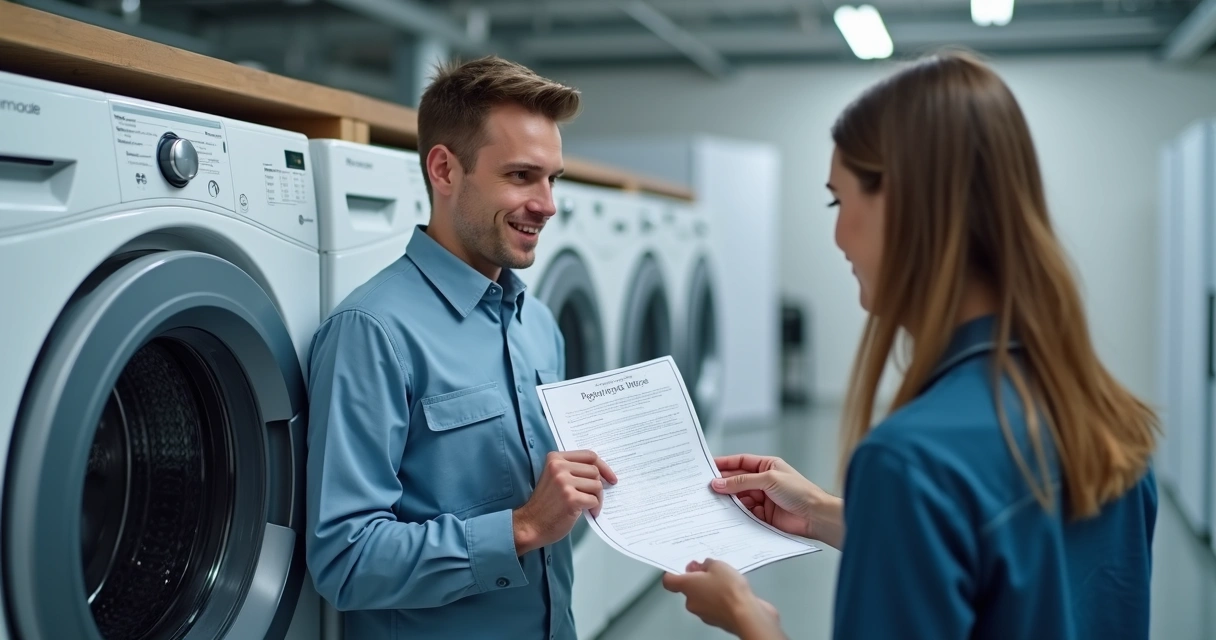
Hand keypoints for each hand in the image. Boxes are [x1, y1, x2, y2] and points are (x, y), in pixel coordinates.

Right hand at [513, 450, 616, 554]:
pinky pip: (594, 500)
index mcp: (555, 458)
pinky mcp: (570, 498)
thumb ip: (572, 470)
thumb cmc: (544, 505)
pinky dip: (594, 508)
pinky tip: (587, 513)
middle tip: (593, 498)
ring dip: (597, 498)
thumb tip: (601, 474)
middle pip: (594, 471)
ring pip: (597, 485)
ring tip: (588, 507)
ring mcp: (564, 482)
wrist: (530, 524)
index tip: (610, 478)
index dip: (603, 466)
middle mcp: (559, 467)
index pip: (588, 455)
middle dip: (598, 487)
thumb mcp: (554, 478)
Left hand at [662, 559, 783, 638]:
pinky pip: (712, 606)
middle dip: (698, 579)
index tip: (683, 568)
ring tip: (726, 582)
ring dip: (709, 589)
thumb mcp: (718, 566)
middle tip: (712, 571)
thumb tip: (705, 566)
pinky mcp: (715, 620)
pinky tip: (732, 594)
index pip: (669, 581)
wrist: (746, 614)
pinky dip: (719, 600)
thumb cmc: (729, 590)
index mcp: (686, 586)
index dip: (674, 573)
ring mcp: (702, 613)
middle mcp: (691, 601)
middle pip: (688, 588)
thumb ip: (708, 564)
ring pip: (701, 598)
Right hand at [712, 454, 841, 546]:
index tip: (707, 467)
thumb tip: (719, 482)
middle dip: (723, 484)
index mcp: (767, 466)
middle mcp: (764, 481)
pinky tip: (727, 514)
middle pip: (737, 481)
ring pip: (739, 497)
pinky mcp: (763, 515)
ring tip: (713, 501)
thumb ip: (742, 482)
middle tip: (705, 487)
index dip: (724, 464)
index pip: (740, 462)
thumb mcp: (768, 479)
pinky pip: (744, 512)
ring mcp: (763, 498)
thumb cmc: (800, 492)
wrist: (816, 516)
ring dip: (728, 500)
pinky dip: (736, 513)